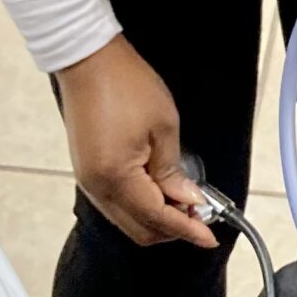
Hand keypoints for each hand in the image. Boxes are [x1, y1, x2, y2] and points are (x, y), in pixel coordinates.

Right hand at [57, 35, 215, 248]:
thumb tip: (187, 201)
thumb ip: (174, 172)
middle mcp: (96, 187)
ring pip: (126, 219)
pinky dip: (140, 205)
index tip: (209, 237)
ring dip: (156, 218)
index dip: (187, 230)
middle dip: (172, 229)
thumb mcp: (164, 127)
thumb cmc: (124, 84)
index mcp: (116, 177)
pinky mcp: (87, 171)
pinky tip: (161, 191)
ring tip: (185, 203)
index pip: (157, 219)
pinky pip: (115, 203)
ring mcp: (88, 180)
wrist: (88, 60)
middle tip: (201, 217)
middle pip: (138, 229)